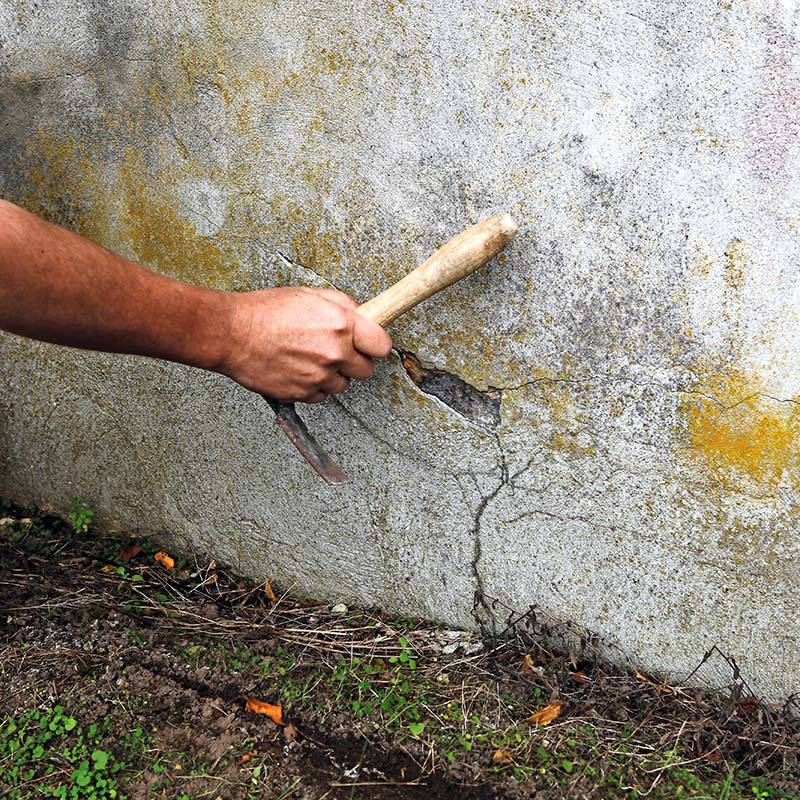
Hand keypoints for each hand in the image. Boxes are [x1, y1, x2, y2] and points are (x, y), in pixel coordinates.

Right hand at [219, 286, 392, 402]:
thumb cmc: (264, 312)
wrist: (231, 334)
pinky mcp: (302, 393)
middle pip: (366, 370)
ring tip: (310, 358)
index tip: (370, 344)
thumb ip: (342, 305)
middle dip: (355, 361)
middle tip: (337, 350)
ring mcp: (318, 376)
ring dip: (333, 375)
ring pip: (342, 385)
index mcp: (341, 325)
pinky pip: (320, 396)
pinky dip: (313, 387)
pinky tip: (299, 370)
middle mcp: (334, 353)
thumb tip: (361, 313)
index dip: (375, 344)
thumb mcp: (309, 295)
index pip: (382, 345)